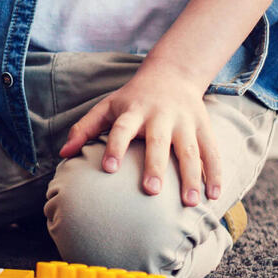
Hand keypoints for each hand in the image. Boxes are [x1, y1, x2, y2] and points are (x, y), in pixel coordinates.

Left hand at [59, 64, 222, 206]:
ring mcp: (185, 123)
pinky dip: (215, 174)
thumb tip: (63, 155)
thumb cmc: (132, 99)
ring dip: (192, 177)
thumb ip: (85, 129)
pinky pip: (212, 153)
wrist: (172, 75)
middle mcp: (161, 116)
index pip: (122, 129)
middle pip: (159, 141)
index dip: (115, 147)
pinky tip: (214, 196)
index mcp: (133, 111)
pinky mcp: (204, 128)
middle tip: (150, 191)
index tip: (108, 169)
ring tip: (190, 203)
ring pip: (190, 150)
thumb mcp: (107, 107)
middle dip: (155, 165)